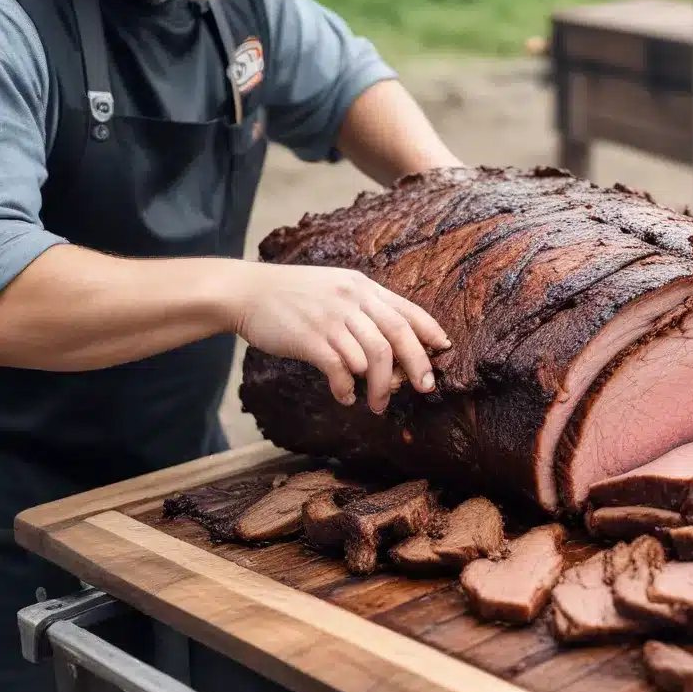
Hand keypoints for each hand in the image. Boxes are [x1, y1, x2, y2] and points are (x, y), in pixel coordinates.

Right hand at [229, 261, 450, 413]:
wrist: (248, 292)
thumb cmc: (295, 296)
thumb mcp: (336, 288)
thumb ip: (363, 308)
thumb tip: (392, 346)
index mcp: (362, 287)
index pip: (406, 309)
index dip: (429, 331)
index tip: (444, 350)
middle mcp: (352, 299)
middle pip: (398, 334)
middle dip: (418, 364)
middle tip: (425, 388)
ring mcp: (331, 318)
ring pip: (373, 357)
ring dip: (381, 386)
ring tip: (378, 405)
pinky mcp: (310, 338)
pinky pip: (340, 369)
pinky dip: (347, 388)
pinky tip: (345, 397)